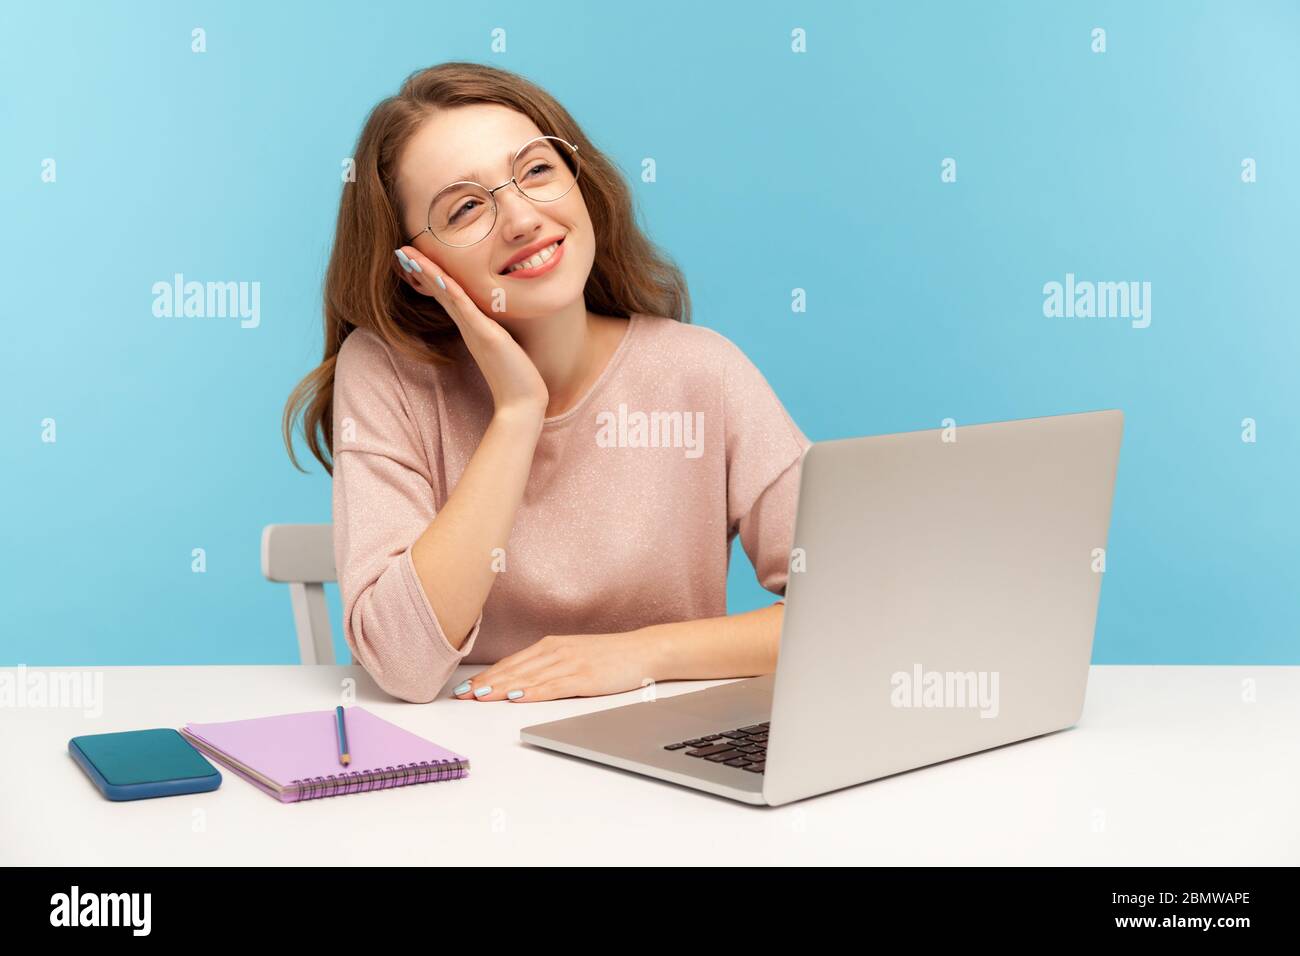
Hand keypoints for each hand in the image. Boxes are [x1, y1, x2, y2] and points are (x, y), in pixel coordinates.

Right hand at [395, 245, 548, 419]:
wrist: (522, 404)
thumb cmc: (516, 377)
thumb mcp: (503, 346)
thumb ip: (494, 333)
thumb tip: (495, 323)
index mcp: (471, 327)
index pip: (447, 294)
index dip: (431, 275)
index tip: (414, 257)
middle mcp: (468, 327)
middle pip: (440, 290)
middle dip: (421, 268)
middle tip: (400, 249)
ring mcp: (474, 330)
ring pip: (447, 294)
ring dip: (428, 273)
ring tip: (409, 255)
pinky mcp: (485, 336)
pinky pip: (465, 309)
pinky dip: (451, 291)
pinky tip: (439, 275)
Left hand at [450, 632, 660, 701]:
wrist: (644, 651)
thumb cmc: (611, 656)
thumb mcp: (575, 654)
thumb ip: (550, 665)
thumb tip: (522, 682)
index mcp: (552, 645)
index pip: (512, 662)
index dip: (486, 675)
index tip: (465, 687)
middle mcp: (557, 651)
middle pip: (514, 669)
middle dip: (485, 683)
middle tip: (461, 695)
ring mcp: (570, 663)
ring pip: (528, 678)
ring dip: (501, 688)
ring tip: (478, 696)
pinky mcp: (585, 677)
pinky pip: (553, 686)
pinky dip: (532, 692)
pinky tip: (516, 698)